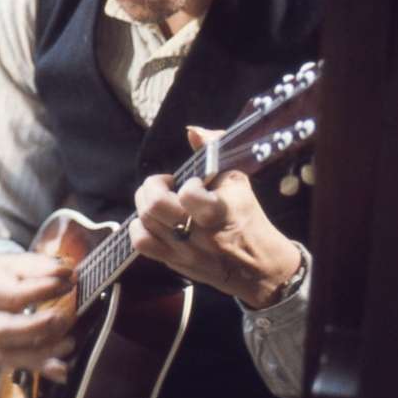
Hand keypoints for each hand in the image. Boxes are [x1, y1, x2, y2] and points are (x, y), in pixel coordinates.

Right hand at [0, 253, 76, 381]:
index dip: (43, 290)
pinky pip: (19, 366)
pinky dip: (42, 368)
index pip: (12, 295)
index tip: (68, 283)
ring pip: (11, 355)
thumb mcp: (14, 263)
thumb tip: (67, 273)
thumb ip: (40, 267)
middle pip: (4, 330)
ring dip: (44, 351)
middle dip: (37, 327)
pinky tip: (62, 369)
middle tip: (62, 318)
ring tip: (69, 342)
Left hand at [130, 126, 301, 309]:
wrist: (257, 266)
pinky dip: (140, 227)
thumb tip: (192, 131)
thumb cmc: (247, 217)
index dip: (187, 183)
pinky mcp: (172, 262)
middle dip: (153, 186)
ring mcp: (182, 252)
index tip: (194, 181)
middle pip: (154, 207)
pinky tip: (153, 220)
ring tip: (160, 199)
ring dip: (145, 203)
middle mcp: (197, 235)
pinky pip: (141, 244)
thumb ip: (215, 150)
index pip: (188, 195)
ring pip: (143, 223)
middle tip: (166, 184)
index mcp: (218, 213)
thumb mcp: (238, 181)